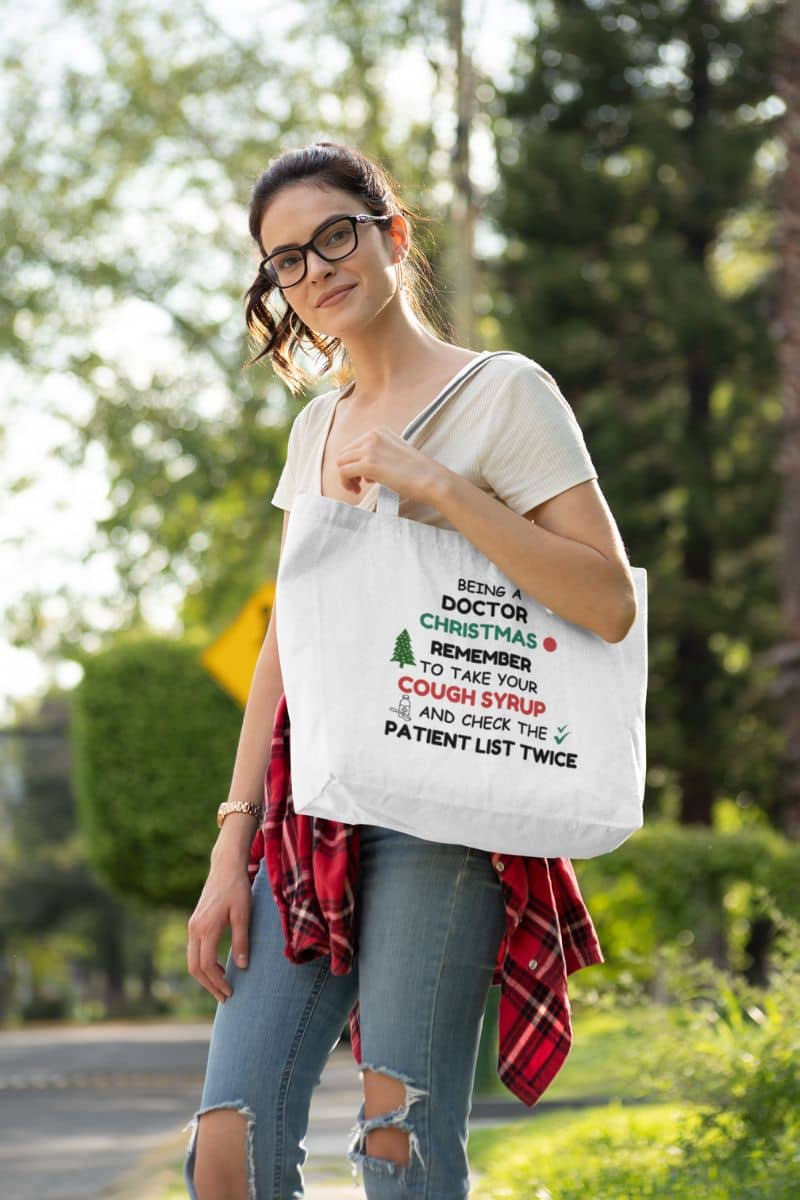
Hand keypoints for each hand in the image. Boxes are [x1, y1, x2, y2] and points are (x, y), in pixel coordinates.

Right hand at [186, 862, 252, 1003]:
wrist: (226, 867)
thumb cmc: (237, 888)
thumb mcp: (243, 914)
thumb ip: (241, 940)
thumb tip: (242, 967)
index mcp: (206, 928)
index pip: (206, 965)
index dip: (217, 982)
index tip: (230, 992)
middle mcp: (194, 929)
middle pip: (194, 967)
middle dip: (209, 985)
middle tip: (225, 997)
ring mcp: (192, 926)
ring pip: (192, 960)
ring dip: (206, 976)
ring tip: (223, 986)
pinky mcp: (195, 922)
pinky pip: (195, 950)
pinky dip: (204, 963)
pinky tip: (220, 967)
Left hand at [335, 426, 445, 503]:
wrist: (431, 479)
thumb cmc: (417, 472)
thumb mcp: (395, 454)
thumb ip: (378, 455)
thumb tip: (361, 470)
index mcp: (379, 431)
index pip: (353, 446)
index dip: (355, 463)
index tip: (364, 477)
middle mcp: (372, 436)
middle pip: (344, 453)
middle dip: (348, 470)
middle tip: (359, 485)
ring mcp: (369, 449)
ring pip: (340, 462)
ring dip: (346, 478)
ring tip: (357, 489)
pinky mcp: (368, 464)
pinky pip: (343, 472)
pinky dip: (345, 483)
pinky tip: (357, 491)